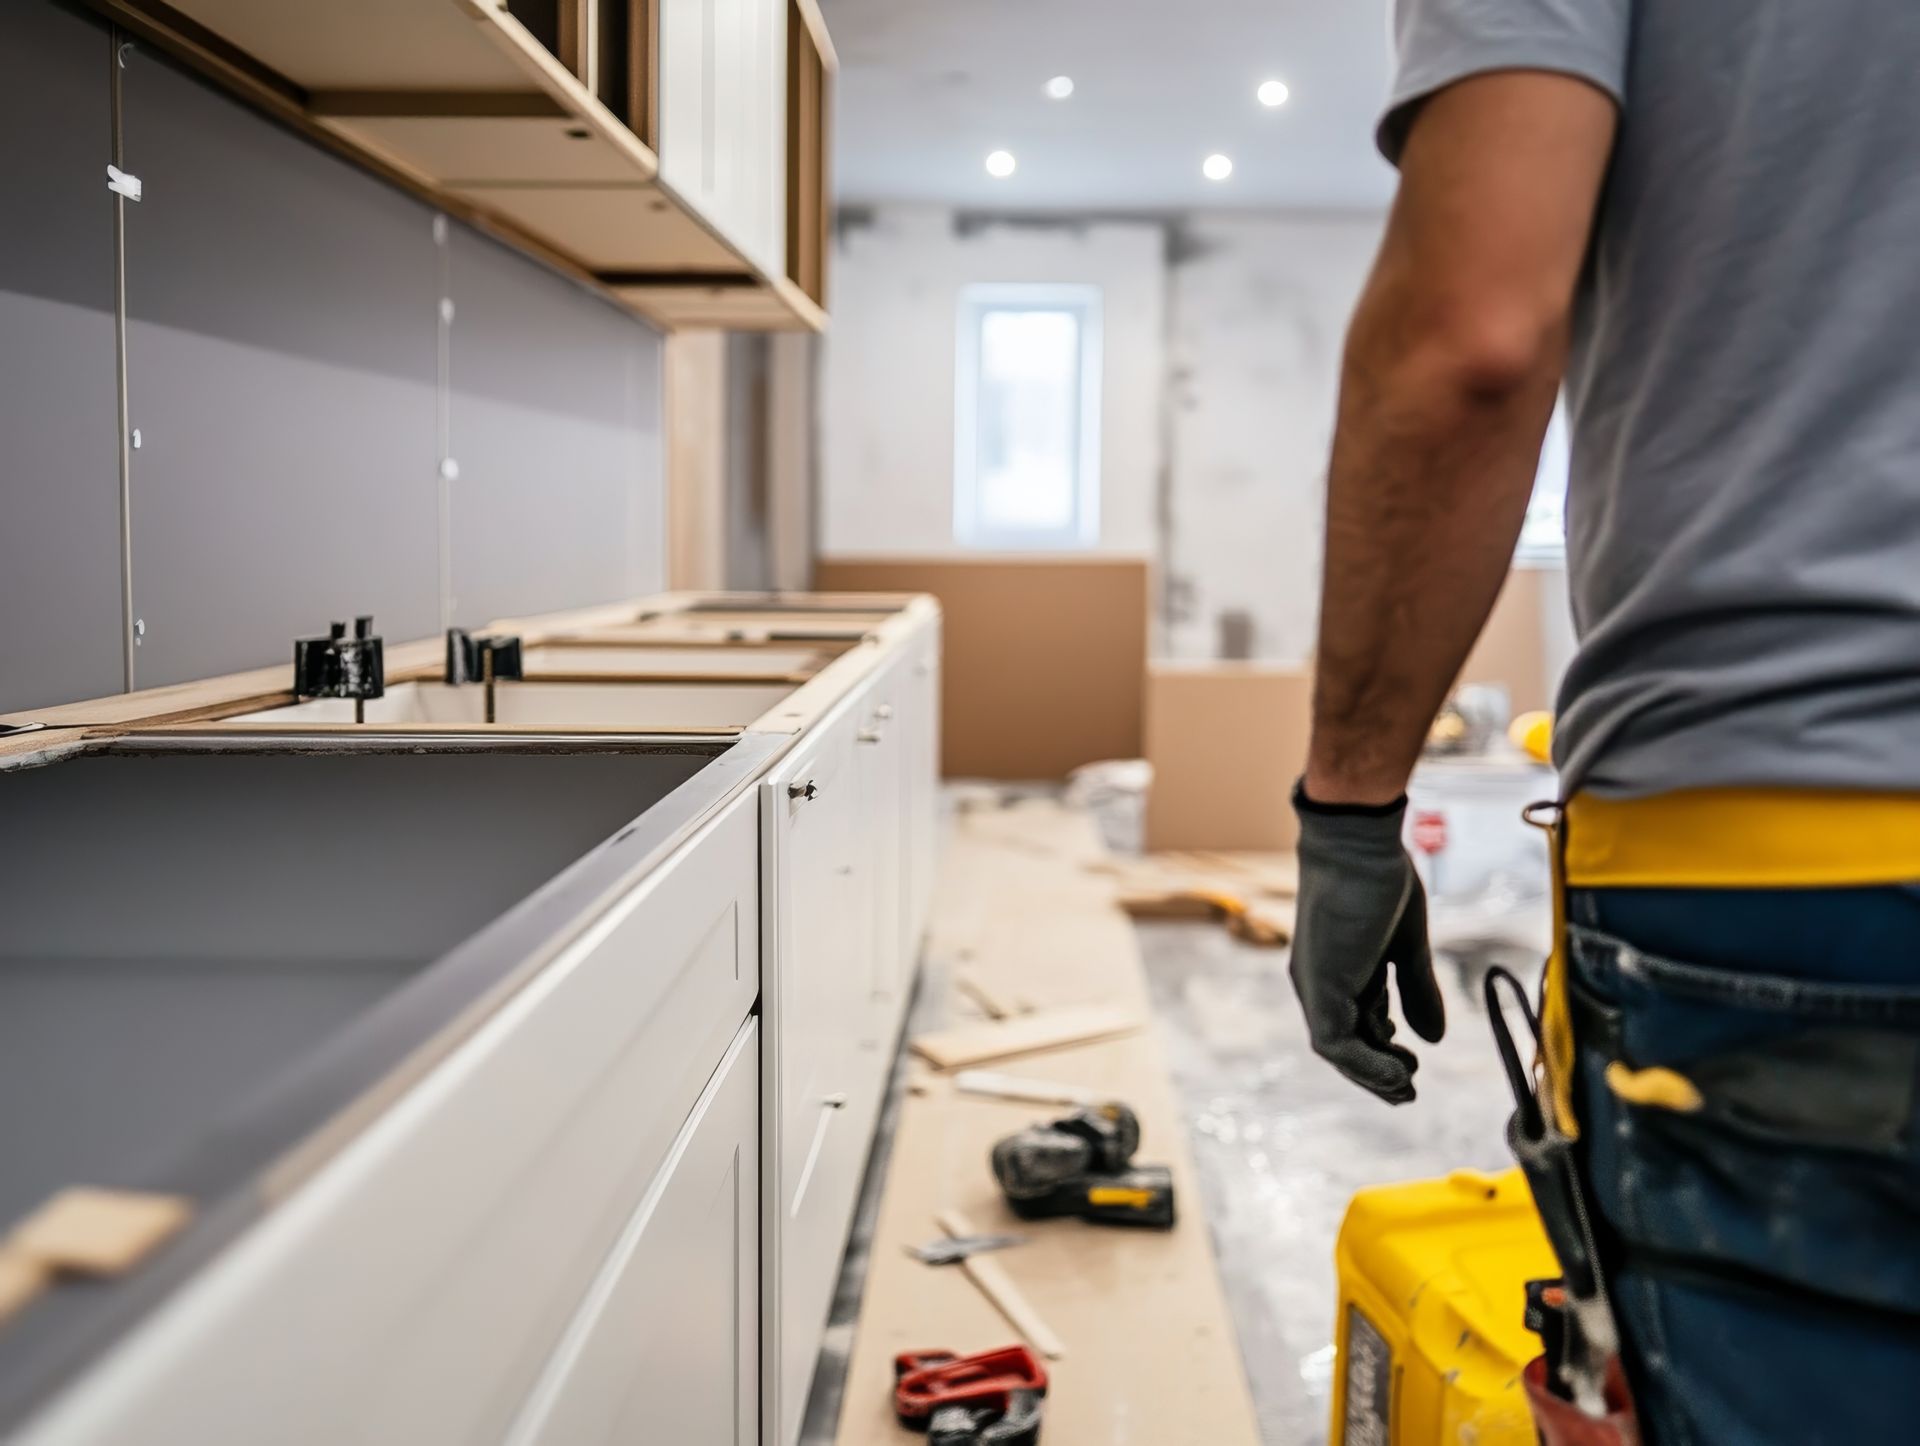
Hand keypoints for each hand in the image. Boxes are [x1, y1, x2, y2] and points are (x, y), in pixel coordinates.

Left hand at [1288, 783, 1444, 1103]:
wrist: (1356, 844)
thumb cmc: (1379, 878)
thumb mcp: (1407, 944)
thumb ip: (1416, 989)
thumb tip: (1434, 1039)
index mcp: (1339, 968)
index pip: (1356, 1023)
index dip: (1381, 1050)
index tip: (1412, 1066)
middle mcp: (1321, 982)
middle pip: (1345, 1043)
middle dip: (1377, 1071)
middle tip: (1409, 1092)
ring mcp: (1316, 986)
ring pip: (1338, 1050)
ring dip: (1372, 1074)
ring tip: (1406, 1089)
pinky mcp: (1319, 988)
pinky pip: (1335, 1043)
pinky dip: (1366, 1064)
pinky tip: (1398, 1073)